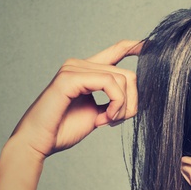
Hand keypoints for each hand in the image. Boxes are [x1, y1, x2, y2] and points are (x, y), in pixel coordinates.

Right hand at [9, 40, 141, 159]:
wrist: (37, 143)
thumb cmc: (63, 130)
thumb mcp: (98, 112)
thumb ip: (114, 100)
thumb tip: (136, 95)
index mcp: (86, 70)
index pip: (117, 50)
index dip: (136, 47)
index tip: (153, 46)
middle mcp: (79, 64)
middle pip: (128, 74)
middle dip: (131, 103)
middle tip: (114, 121)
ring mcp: (73, 68)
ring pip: (122, 79)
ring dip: (122, 107)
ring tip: (106, 121)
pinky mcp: (70, 77)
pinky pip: (110, 84)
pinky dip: (115, 104)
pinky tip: (103, 119)